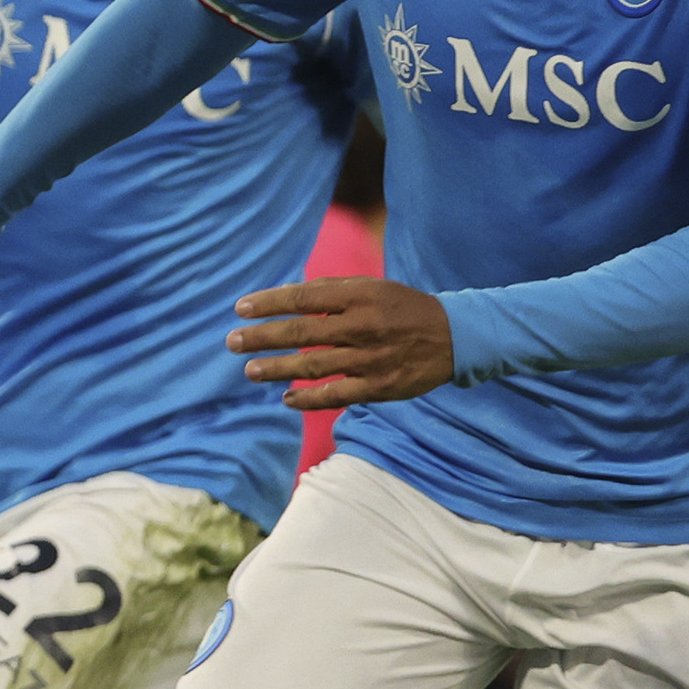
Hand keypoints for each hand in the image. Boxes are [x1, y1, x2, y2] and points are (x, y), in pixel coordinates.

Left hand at [230, 276, 454, 408]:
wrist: (455, 336)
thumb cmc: (402, 308)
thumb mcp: (372, 288)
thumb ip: (330, 291)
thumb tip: (284, 294)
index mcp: (360, 297)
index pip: (303, 299)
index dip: (268, 304)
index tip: (240, 308)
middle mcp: (363, 327)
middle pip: (301, 334)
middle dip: (261, 338)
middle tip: (232, 342)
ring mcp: (370, 360)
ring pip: (312, 367)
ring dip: (276, 369)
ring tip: (250, 370)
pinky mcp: (378, 387)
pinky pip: (335, 396)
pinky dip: (307, 399)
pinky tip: (286, 398)